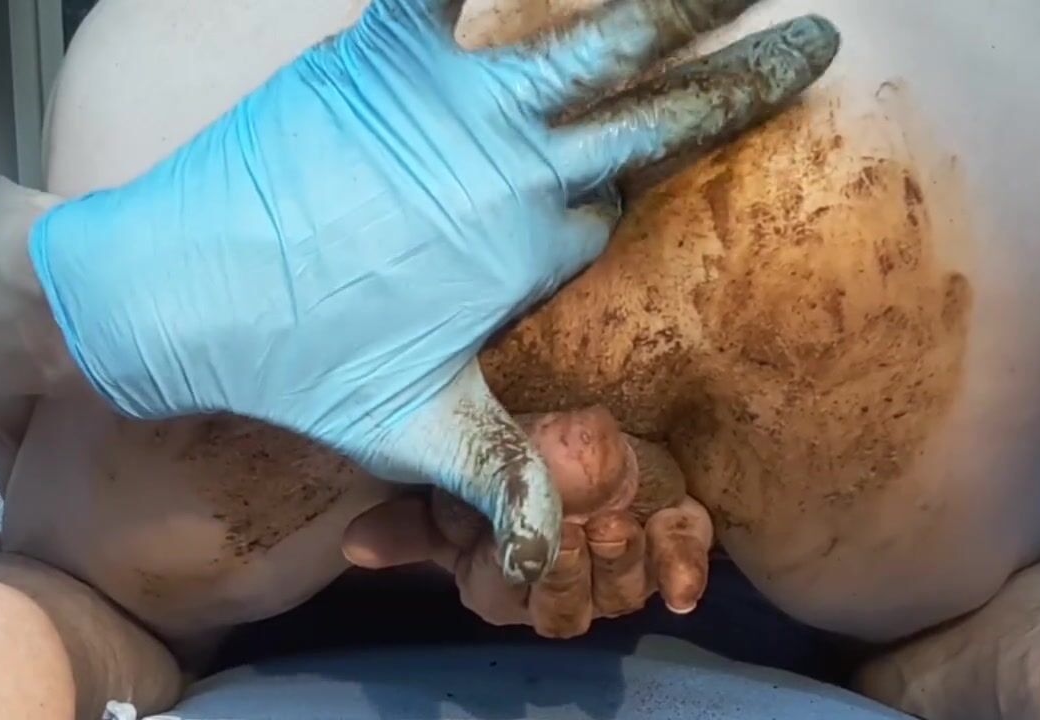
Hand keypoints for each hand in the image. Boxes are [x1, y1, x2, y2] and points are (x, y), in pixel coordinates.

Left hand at [27, 0, 837, 581]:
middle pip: (660, 111)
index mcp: (534, 247)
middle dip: (746, 76)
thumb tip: (547, 556)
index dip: (673, 162)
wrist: (175, 300)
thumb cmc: (301, 370)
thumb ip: (504, 479)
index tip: (733, 125)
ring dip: (675, 5)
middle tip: (815, 38)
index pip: (629, 190)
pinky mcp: (384, 57)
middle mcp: (519, 170)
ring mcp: (461, 106)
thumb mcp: (418, 435)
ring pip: (599, 38)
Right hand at [342, 407, 714, 637]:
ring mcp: (622, 563)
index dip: (531, 583)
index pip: (517, 602)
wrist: (574, 424)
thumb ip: (411, 519)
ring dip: (624, 565)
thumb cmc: (508, 460)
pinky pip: (683, 563)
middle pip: (573, 611)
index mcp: (511, 580)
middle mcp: (568, 583)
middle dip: (575, 577)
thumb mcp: (452, 483)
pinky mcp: (670, 535)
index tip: (536, 547)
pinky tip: (686, 583)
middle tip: (578, 532)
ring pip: (626, 592)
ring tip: (618, 523)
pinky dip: (685, 568)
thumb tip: (353, 543)